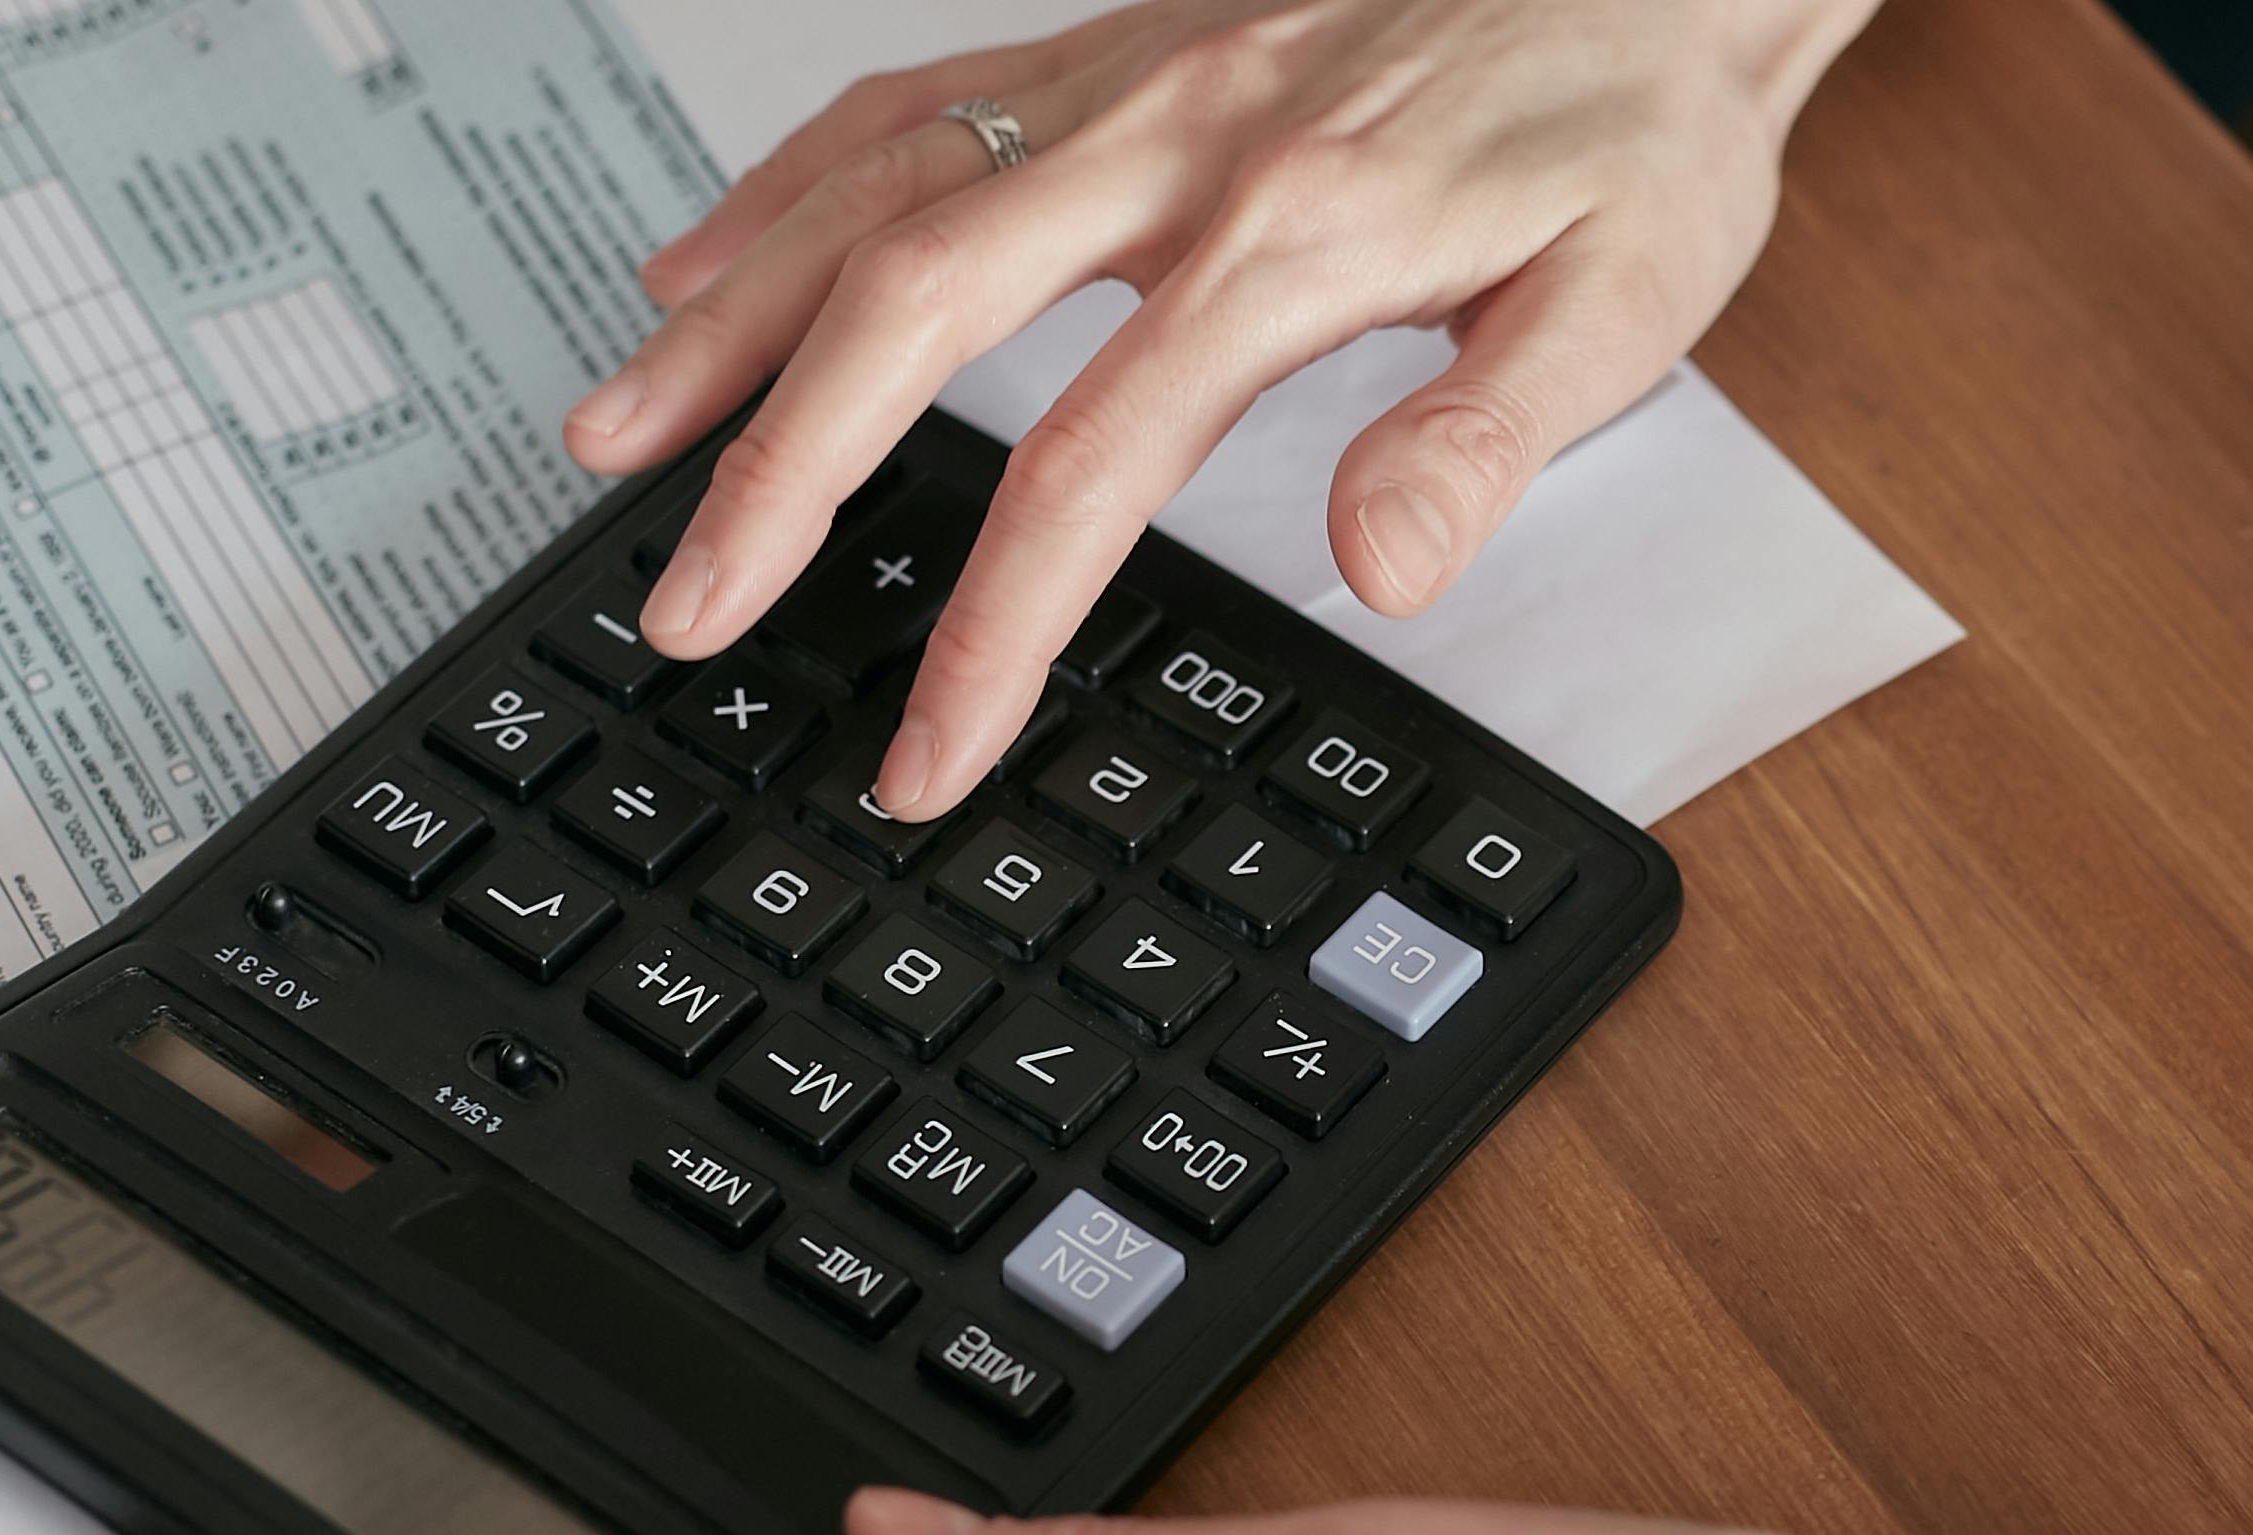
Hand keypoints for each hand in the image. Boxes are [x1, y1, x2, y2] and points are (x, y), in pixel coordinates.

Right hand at [563, 0, 1880, 815]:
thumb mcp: (1627, 294)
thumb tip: (1385, 561)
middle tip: (686, 604)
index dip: (995, 625)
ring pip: (872, 190)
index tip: (929, 749)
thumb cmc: (1638, 115)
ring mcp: (1123, 85)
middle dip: (778, 473)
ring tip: (614, 438)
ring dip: (728, 321)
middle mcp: (1173, 139)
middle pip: (912, 307)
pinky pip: (906, 104)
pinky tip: (699, 260)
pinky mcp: (1107, 56)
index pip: (1092, 463)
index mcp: (1289, 234)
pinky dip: (783, 190)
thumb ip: (1491, 431)